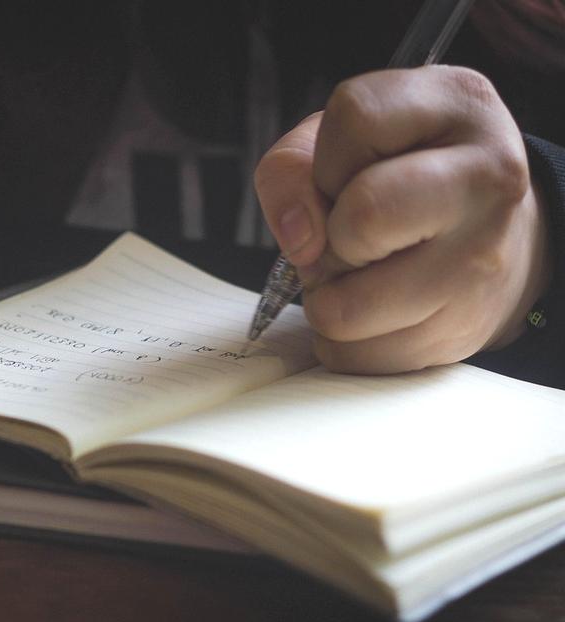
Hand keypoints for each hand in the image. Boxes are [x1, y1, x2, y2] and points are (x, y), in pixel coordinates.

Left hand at [255, 66, 551, 373]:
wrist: (491, 240)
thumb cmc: (398, 179)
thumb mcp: (342, 143)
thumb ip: (292, 169)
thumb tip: (298, 237)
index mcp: (459, 104)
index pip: (356, 116)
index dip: (327, 155)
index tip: (347, 173)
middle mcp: (488, 177)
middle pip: (362, 217)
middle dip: (329, 234)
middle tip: (348, 234)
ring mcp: (481, 262)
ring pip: (345, 308)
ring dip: (328, 297)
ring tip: (360, 272)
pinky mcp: (461, 332)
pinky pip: (354, 356)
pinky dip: (344, 340)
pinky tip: (376, 309)